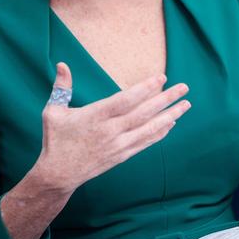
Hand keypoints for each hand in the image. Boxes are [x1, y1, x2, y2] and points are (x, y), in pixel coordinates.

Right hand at [33, 62, 190, 192]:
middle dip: (166, 99)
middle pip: (144, 112)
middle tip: (184, 87)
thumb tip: (62, 64)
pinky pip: (145, 142)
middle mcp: (110, 131)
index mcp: (95, 116)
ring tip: (186, 104)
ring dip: (169, 115)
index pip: (126, 100)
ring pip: (149, 128)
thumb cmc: (55, 140)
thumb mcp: (53, 111)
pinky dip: (159, 132)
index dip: (145, 88)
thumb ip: (61, 87)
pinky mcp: (121, 155)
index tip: (161, 78)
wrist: (58, 174)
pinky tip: (171, 123)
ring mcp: (118, 145)